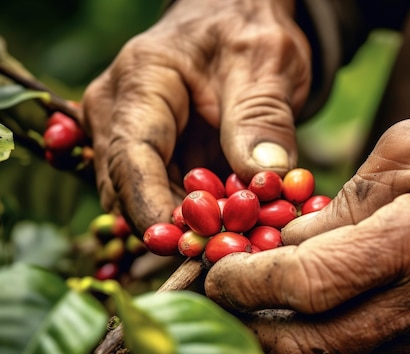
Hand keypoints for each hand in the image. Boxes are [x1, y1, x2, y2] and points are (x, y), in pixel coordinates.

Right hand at [81, 0, 309, 232]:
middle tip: (223, 251)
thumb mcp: (265, 64)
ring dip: (188, 227)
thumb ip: (262, 118)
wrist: (239, 22)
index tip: (183, 242)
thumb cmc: (247, 32)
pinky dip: (199, 218)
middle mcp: (121, 113)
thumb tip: (265, 179)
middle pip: (129, 187)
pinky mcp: (156, 159)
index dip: (150, 205)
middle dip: (173, 226)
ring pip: (145, 201)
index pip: (130, 154)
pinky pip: (167, 199)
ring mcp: (134, 138)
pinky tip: (234, 227)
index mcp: (139, 82)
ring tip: (236, 240)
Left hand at [204, 112, 409, 353]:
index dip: (246, 284)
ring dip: (292, 335)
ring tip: (275, 300)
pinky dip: (340, 339)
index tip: (217, 273)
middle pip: (309, 344)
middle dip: (251, 328)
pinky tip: (337, 308)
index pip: (304, 283)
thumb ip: (348, 197)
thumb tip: (293, 236)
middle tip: (228, 300)